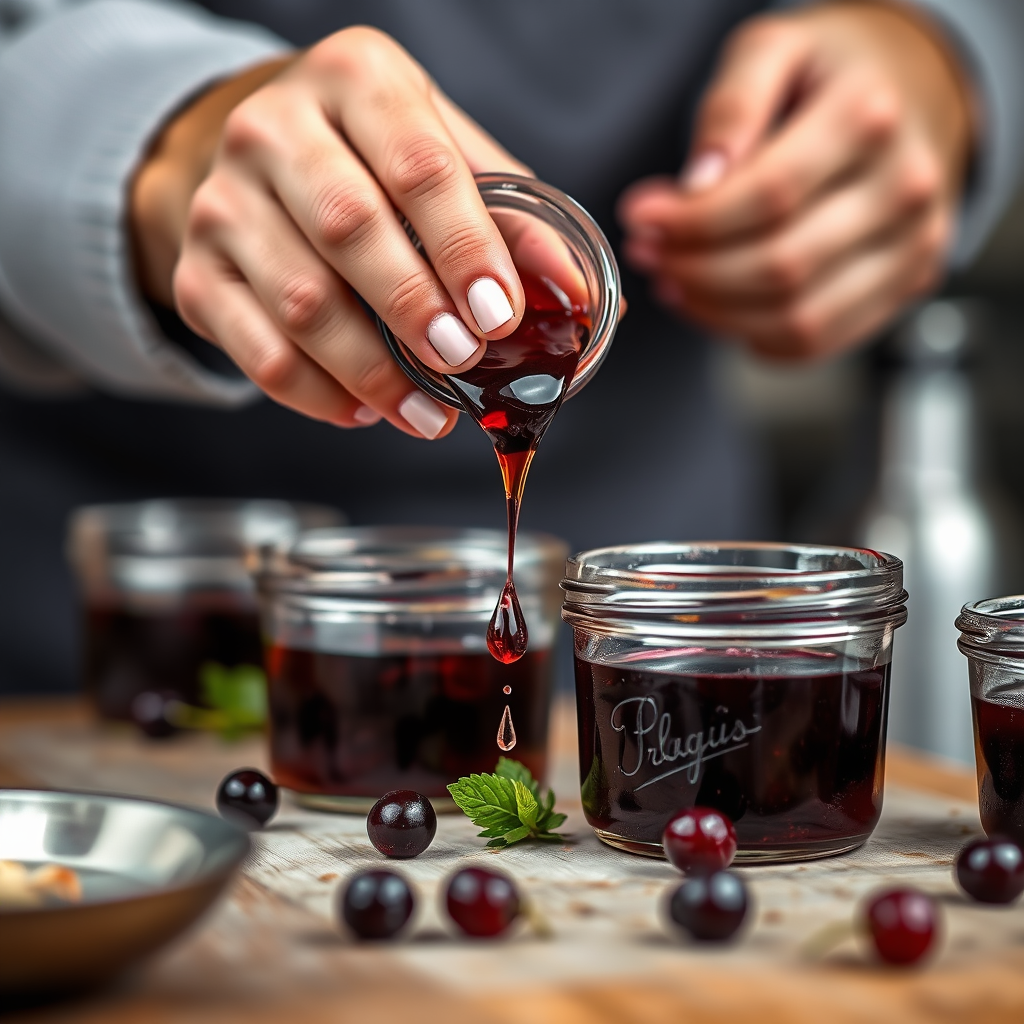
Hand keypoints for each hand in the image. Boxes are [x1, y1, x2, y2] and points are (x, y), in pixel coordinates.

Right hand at [132, 28, 530, 436]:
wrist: (255, 157)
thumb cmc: (370, 160)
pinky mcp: (197, 274)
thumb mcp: (443, 155)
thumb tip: (570, 292)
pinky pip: (258, 352)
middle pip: (349, 227)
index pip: (418, 164)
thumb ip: (508, 217)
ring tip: (427, 413)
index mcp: (355, 79)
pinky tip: (364, 410)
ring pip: (300, 303)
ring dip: (373, 373)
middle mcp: (273, 129)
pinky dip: (318, 396)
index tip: (501, 315)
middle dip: (415, 309)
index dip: (465, 247)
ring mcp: (223, 203)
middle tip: (463, 363)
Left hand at [617, 2, 972, 360]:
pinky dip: (754, 335)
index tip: (639, 218)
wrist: (912, 91)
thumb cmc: (826, 76)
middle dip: (694, 270)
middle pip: (780, 265)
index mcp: (869, 115)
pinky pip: (815, 340)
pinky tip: (720, 304)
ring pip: (796, 317)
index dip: (692, 221)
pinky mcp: (907, 284)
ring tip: (674, 280)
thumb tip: (696, 186)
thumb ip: (731, 107)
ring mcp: (914, 243)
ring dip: (716, 312)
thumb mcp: (772, 50)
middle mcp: (905, 185)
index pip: (768, 195)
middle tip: (648, 254)